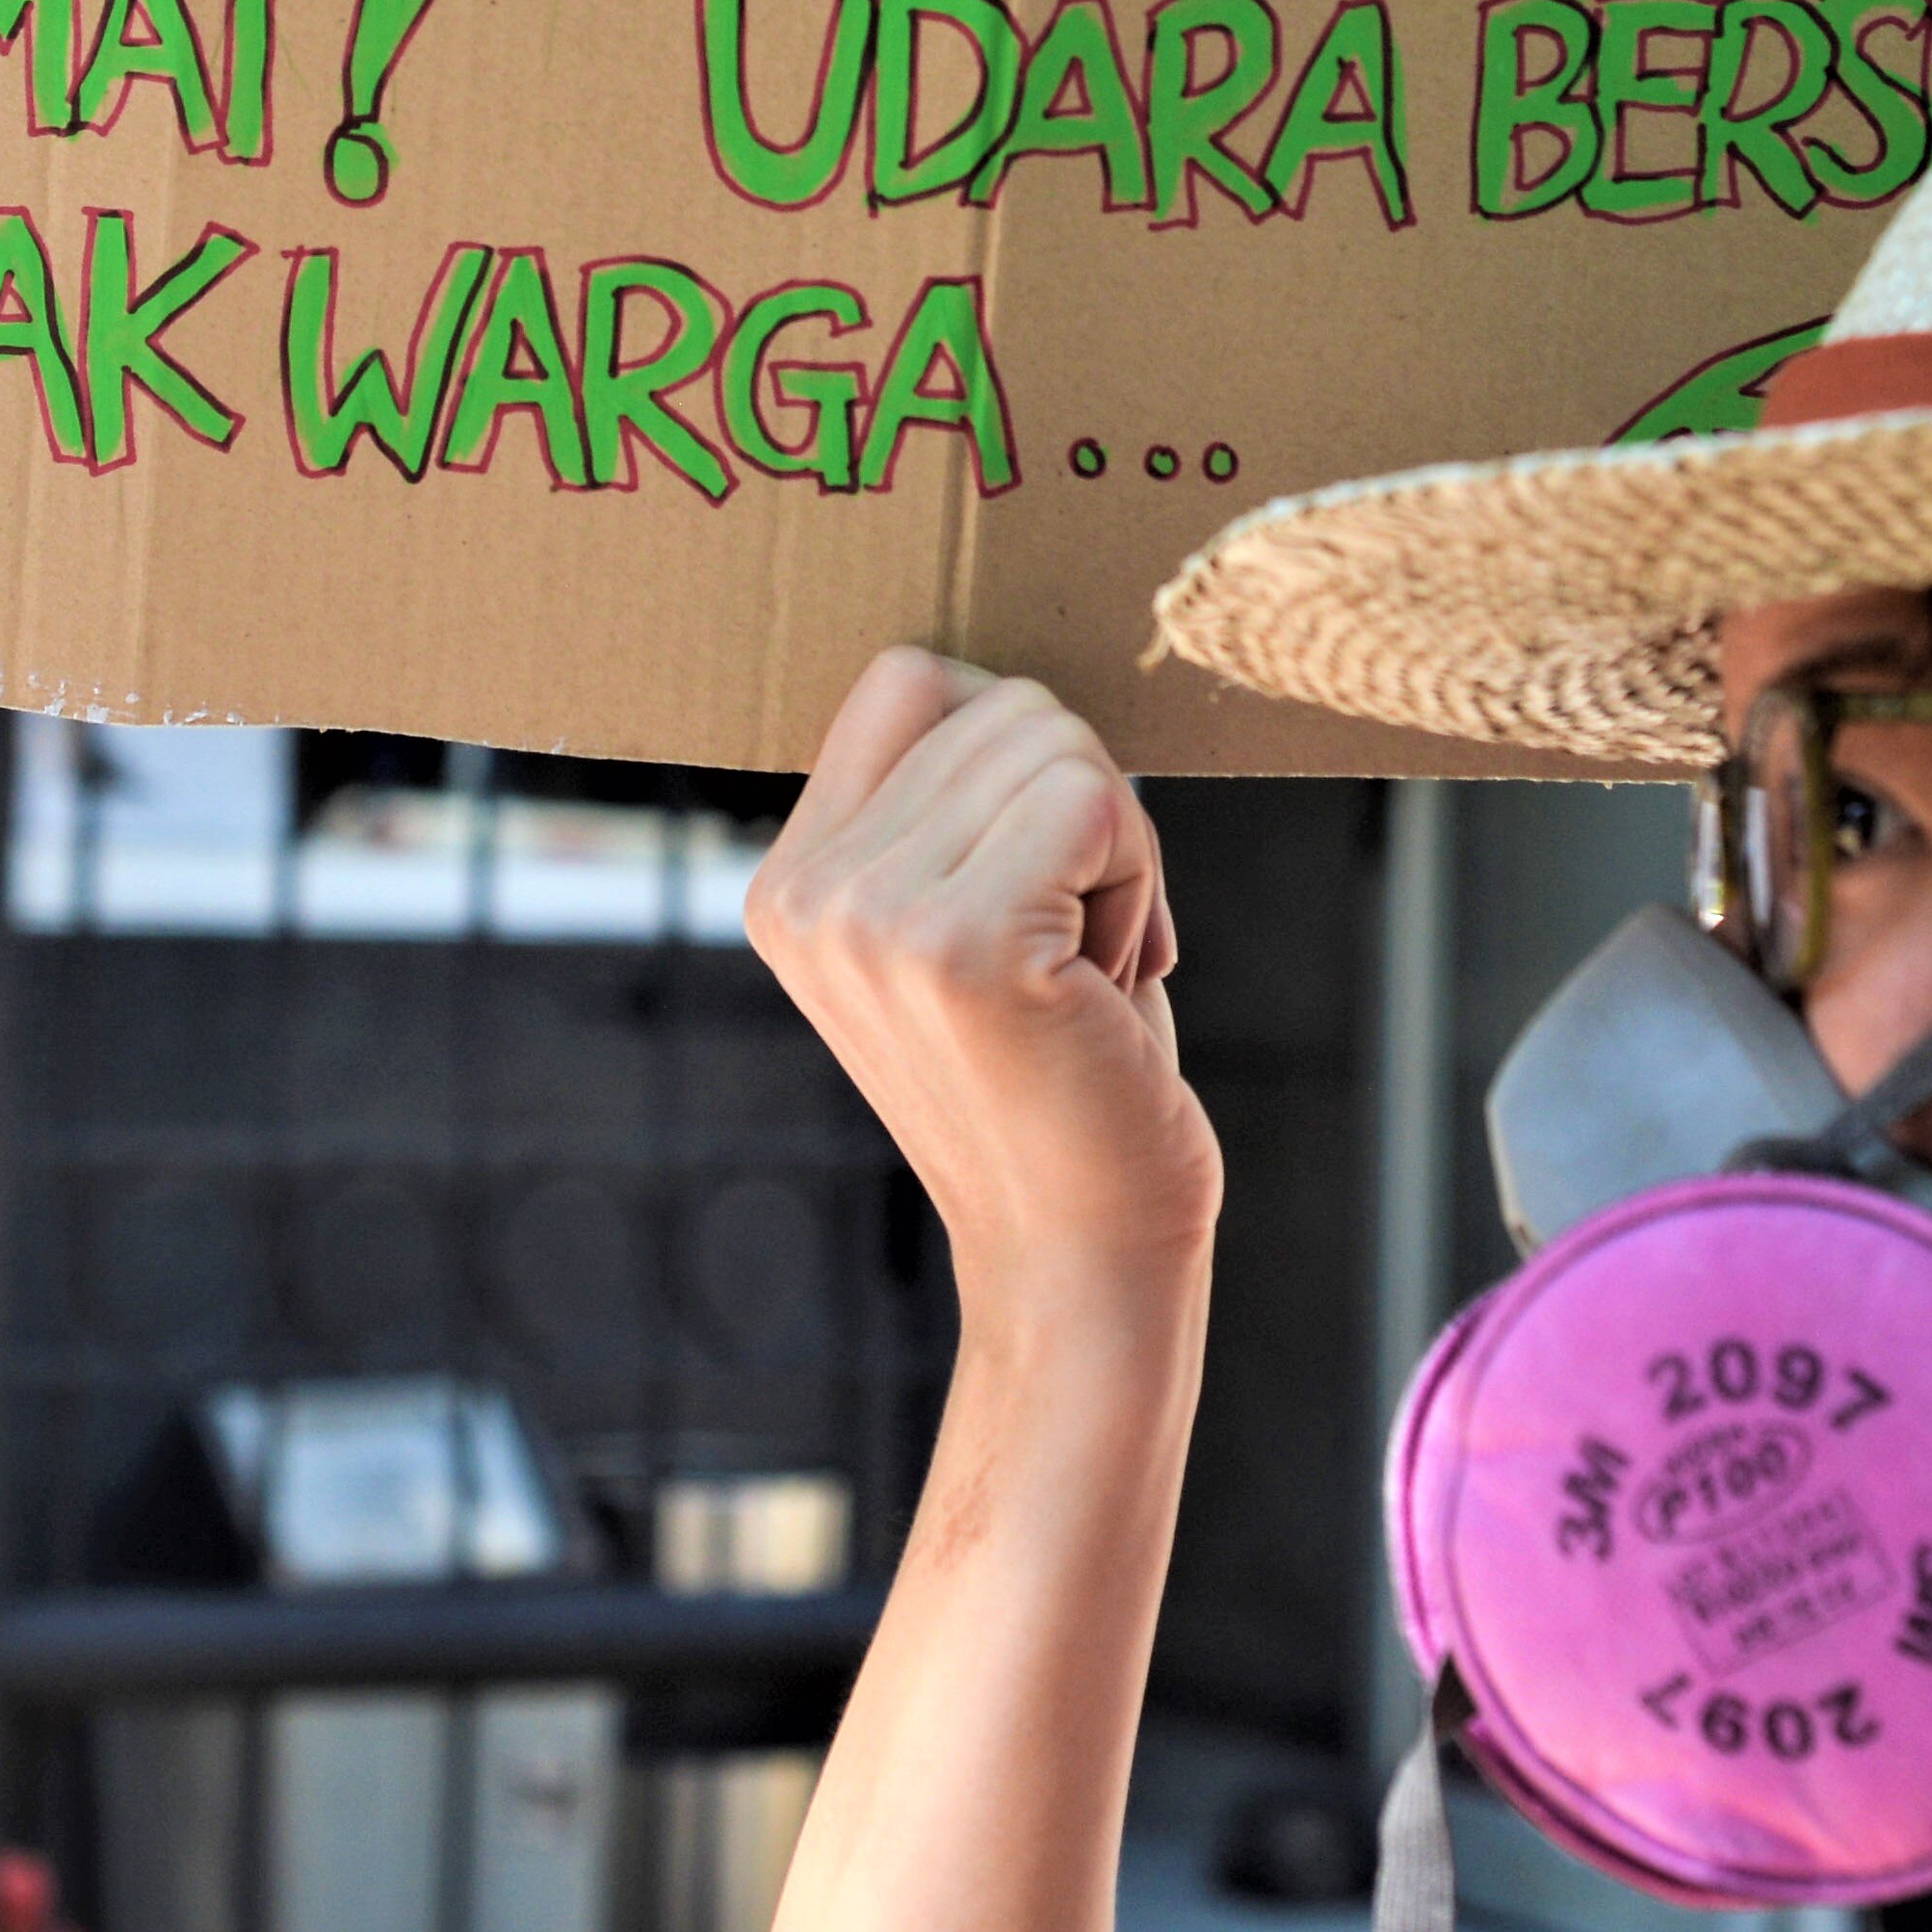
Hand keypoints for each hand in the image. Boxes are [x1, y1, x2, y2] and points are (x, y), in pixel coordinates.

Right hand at [748, 649, 1221, 1312]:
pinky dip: (1141, 883)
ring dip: (1118, 852)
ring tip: (1084, 972)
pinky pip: (1099, 802)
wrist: (1081, 1251)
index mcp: (790, 883)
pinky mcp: (966, 944)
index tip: (1033, 877)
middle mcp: (812, 894)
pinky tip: (1107, 985)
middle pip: (1003, 705)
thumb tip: (999, 680)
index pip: (909, 680)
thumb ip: (945, 809)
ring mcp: (876, 917)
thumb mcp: (958, 926)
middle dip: (1081, 812)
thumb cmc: (1058, 1076)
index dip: (1012, 751)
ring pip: (1060, 745)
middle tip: (1072, 952)